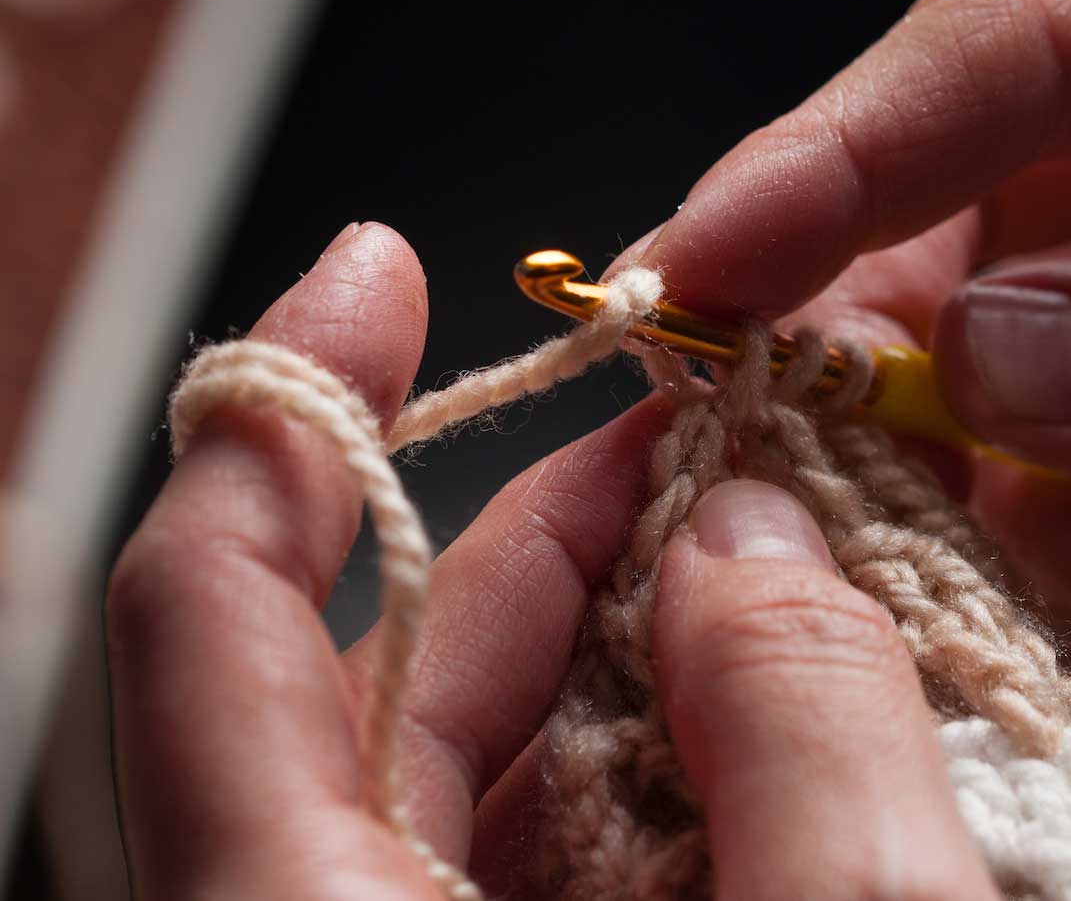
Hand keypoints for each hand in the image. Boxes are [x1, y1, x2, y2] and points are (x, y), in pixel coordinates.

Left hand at [108, 223, 996, 898]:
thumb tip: (760, 534)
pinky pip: (557, 844)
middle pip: (385, 666)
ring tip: (785, 566)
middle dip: (561, 522)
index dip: (287, 412)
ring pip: (486, 757)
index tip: (383, 277)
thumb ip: (807, 729)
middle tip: (719, 441)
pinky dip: (664, 754)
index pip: (212, 618)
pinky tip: (787, 713)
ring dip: (636, 640)